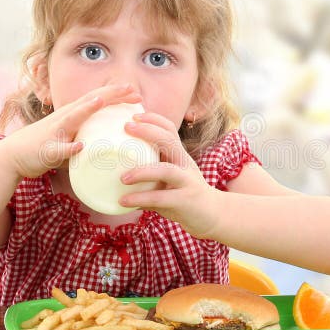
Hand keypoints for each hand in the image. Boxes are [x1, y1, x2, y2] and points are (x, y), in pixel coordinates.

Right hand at [0, 84, 141, 177]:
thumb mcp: (72, 138)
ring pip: (72, 118)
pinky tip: (79, 146)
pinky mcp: (47, 149)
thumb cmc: (46, 146)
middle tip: (131, 89)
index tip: (136, 93)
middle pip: (89, 101)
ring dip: (86, 109)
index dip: (116, 95)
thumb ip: (89, 138)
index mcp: (72, 115)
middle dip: (109, 94)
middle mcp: (64, 118)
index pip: (97, 100)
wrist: (13, 155)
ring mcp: (55, 132)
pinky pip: (59, 149)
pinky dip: (69, 148)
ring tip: (101, 101)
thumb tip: (112, 145)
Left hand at [118, 111, 220, 237]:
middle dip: (148, 131)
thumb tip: (117, 166)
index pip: (170, 129)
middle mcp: (185, 164)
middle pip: (169, 141)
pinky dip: (140, 198)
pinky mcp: (184, 201)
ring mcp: (186, 182)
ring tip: (122, 178)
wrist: (212, 215)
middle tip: (126, 128)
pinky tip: (123, 201)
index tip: (133, 115)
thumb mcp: (171, 176)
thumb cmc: (183, 193)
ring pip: (166, 170)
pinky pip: (160, 198)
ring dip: (142, 172)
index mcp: (180, 156)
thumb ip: (152, 168)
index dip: (153, 119)